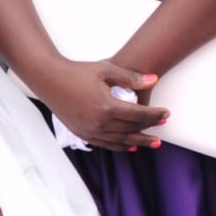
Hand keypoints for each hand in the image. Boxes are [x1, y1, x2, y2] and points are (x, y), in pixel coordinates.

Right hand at [32, 59, 170, 150]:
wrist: (49, 80)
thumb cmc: (78, 72)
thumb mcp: (106, 70)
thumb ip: (131, 77)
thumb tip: (154, 79)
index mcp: (107, 107)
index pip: (139, 115)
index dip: (155, 115)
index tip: (166, 113)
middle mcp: (99, 123)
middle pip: (132, 129)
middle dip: (150, 128)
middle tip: (163, 126)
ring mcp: (90, 131)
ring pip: (121, 141)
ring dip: (139, 141)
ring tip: (153, 142)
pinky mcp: (83, 134)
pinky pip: (106, 144)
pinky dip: (120, 146)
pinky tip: (130, 146)